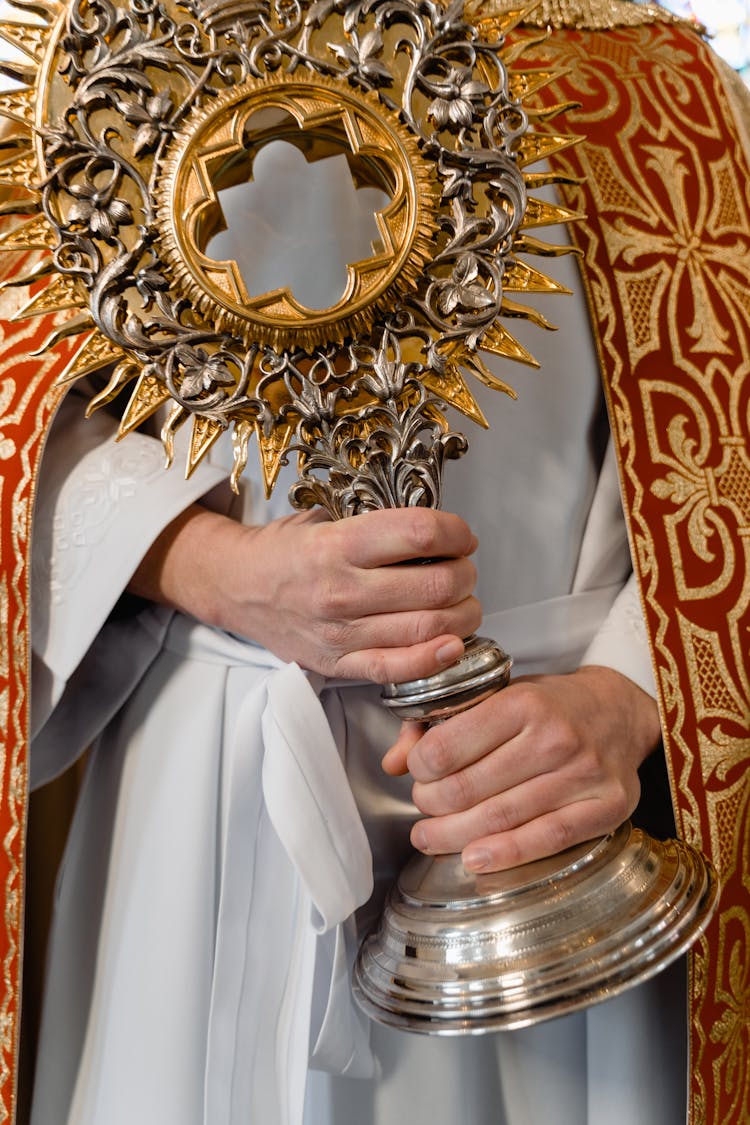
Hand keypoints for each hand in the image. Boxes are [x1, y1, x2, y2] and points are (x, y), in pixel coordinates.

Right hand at [129, 503, 480, 682]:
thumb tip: (438, 534)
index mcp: (338, 544)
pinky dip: (435, 659)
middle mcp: (341, 590)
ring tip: (461, 603)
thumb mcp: (325, 520)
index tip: (462, 536)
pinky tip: (452, 644)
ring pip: (429, 628)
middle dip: (465, 575)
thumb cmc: (285, 551)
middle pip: (436, 584)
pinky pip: (398, 669)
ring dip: (462, 615)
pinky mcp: (338, 664)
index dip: (456, 533)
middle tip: (464, 570)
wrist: (236, 586)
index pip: (420, 534)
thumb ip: (378, 528)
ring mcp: (340, 632)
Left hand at [381, 665, 661, 871]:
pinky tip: (475, 858)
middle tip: (423, 807)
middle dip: (431, 804)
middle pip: (467, 789)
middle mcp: (554, 738)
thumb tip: (393, 761)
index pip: (446, 748)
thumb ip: (439, 723)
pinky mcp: (606, 807)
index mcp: (522, 702)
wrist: (620, 711)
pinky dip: (506, 853)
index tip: (416, 772)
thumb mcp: (495, 695)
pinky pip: (547, 838)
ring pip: (500, 818)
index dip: (419, 768)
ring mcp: (582, 775)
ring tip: (430, 838)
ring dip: (454, 835)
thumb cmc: (550, 704)